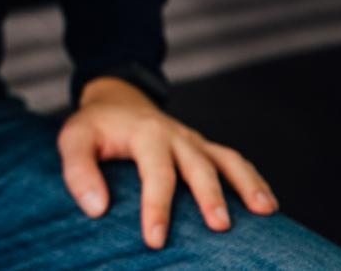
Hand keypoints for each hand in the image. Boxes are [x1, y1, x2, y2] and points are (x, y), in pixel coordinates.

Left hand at [57, 77, 279, 249]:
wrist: (117, 100)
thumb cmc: (94, 127)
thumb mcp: (73, 140)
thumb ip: (79, 171)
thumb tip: (97, 209)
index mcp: (145, 133)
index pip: (155, 173)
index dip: (157, 207)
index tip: (155, 240)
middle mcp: (176, 135)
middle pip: (199, 166)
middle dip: (210, 196)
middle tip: (220, 227)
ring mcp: (193, 141)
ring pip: (226, 160)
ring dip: (246, 184)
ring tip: (265, 211)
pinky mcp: (203, 148)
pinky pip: (233, 161)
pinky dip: (252, 180)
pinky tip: (266, 205)